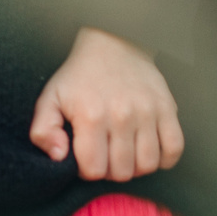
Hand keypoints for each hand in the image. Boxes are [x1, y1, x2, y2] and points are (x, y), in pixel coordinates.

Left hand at [28, 27, 185, 181]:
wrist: (113, 43)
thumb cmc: (80, 75)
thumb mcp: (50, 98)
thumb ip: (43, 131)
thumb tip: (59, 157)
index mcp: (92, 116)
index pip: (94, 170)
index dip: (87, 170)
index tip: (87, 156)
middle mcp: (122, 116)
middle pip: (122, 172)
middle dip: (111, 170)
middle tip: (106, 154)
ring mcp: (148, 113)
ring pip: (148, 165)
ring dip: (136, 167)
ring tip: (126, 153)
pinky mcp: (167, 109)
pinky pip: (174, 149)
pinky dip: (164, 158)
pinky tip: (149, 150)